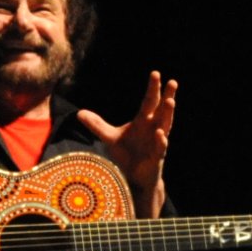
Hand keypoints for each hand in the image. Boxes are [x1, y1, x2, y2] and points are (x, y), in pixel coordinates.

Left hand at [77, 71, 177, 218]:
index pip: (149, 101)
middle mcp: (154, 128)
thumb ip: (97, 125)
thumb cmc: (126, 154)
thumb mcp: (110, 137)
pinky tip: (160, 133)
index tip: (156, 73)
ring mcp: (158, 142)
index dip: (153, 88)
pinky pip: (161, 147)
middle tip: (172, 82)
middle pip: (162, 109)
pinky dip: (161, 140)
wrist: (133, 177)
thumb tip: (79, 113)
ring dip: (168, 113)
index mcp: (144, 121)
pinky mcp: (157, 157)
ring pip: (165, 125)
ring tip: (170, 101)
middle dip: (166, 95)